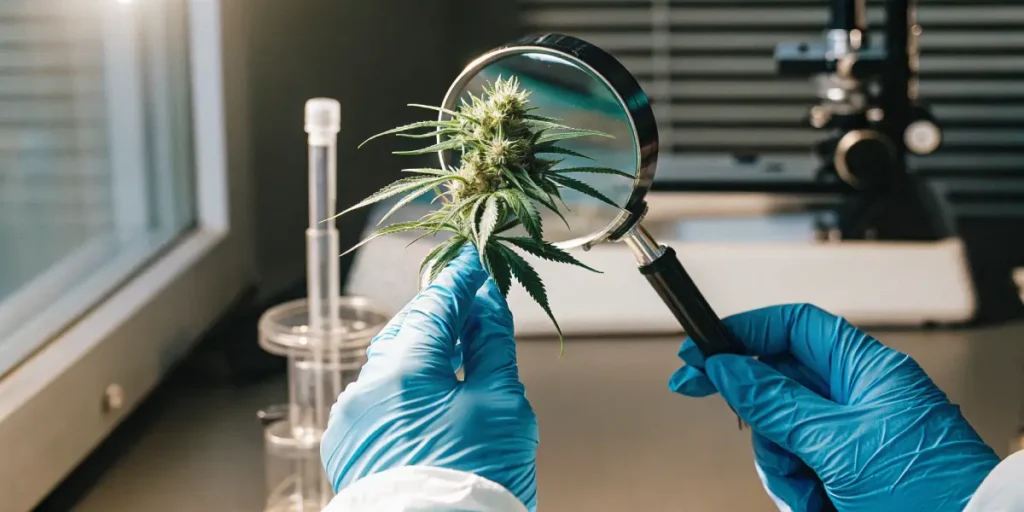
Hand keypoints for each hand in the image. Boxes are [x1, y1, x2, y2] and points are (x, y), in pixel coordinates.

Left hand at [321, 245, 537, 508]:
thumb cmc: (474, 485)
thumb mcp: (502, 406)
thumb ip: (493, 347)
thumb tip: (489, 306)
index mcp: (403, 371)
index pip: (434, 305)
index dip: (459, 281)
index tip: (474, 263)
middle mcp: (366, 390)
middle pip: (407, 332)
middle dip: (441, 316)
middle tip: (475, 307)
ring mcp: (352, 420)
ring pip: (390, 365)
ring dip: (423, 353)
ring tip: (460, 353)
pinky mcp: (348, 446)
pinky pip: (377, 399)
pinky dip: (403, 387)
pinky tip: (432, 394)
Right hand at [669, 304, 998, 511]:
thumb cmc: (931, 491)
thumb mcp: (838, 443)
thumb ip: (776, 402)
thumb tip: (727, 368)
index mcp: (867, 370)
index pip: (795, 327)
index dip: (746, 331)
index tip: (703, 350)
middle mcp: (858, 397)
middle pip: (778, 383)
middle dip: (758, 416)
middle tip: (706, 400)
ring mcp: (849, 435)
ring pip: (780, 431)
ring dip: (779, 464)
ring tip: (805, 492)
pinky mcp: (844, 470)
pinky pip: (795, 465)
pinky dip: (795, 487)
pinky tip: (815, 503)